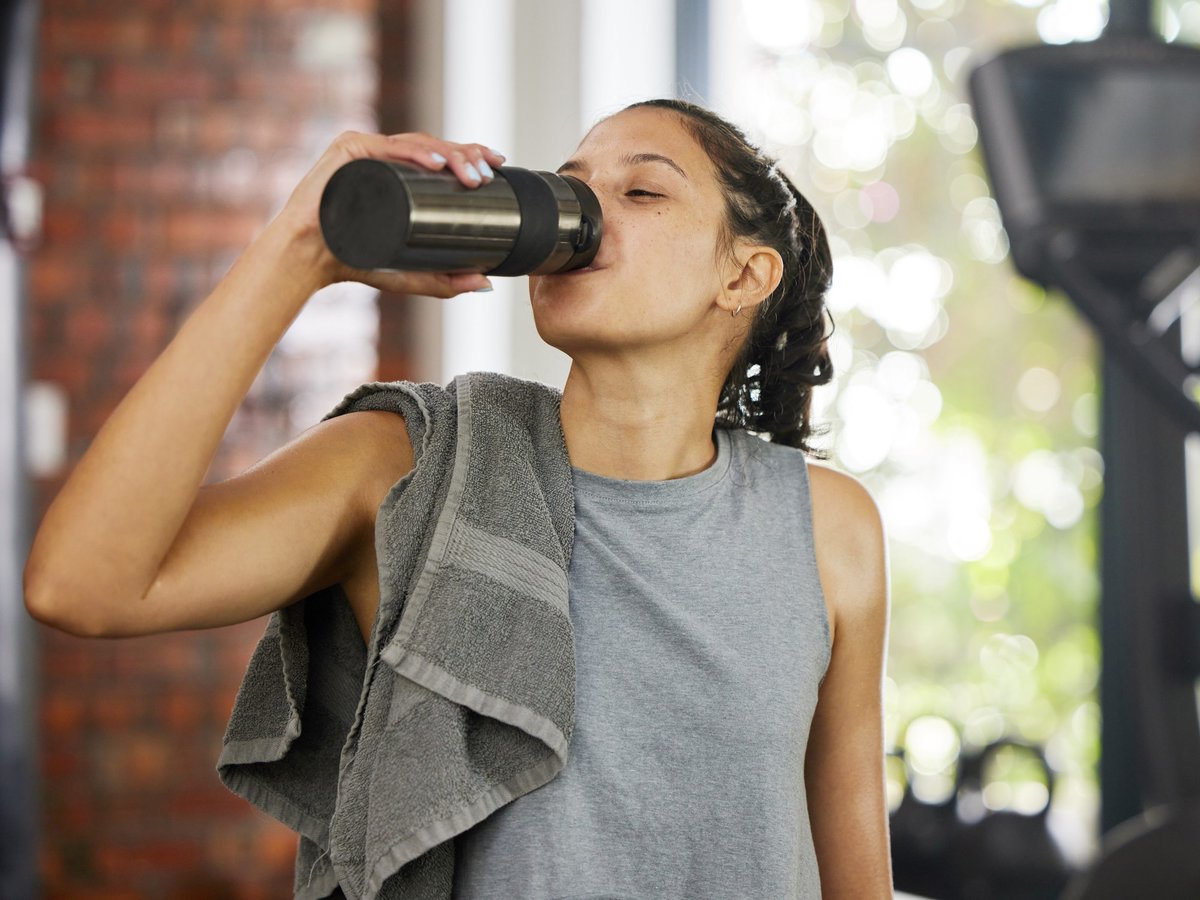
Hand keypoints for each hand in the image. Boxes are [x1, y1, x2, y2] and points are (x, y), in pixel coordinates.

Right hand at [271, 131, 507, 296]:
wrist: (311, 260)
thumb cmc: (355, 260)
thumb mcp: (410, 274)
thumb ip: (446, 281)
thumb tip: (487, 285)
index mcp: (399, 173)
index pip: (441, 157)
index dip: (470, 154)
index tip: (497, 165)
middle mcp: (384, 155)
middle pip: (433, 147)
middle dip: (466, 156)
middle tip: (487, 175)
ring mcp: (366, 149)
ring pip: (416, 143)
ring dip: (449, 154)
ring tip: (470, 174)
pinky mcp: (347, 149)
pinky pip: (386, 146)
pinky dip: (414, 153)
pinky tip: (436, 164)